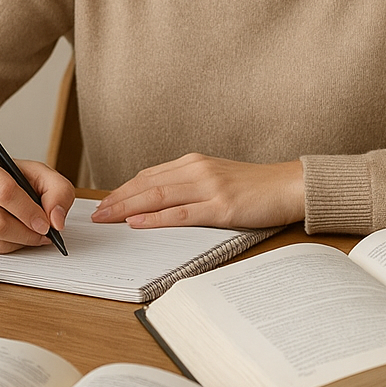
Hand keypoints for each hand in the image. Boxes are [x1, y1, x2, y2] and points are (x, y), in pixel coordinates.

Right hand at [0, 147, 75, 252]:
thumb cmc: (3, 174)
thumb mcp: (35, 171)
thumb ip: (57, 189)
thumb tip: (57, 220)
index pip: (3, 191)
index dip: (28, 211)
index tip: (45, 223)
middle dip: (26, 233)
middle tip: (42, 232)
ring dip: (19, 242)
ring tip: (29, 232)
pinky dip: (5, 247)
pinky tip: (11, 234)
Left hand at [90, 154, 304, 229]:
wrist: (290, 186)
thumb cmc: (254, 187)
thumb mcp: (216, 178)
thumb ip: (189, 184)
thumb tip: (158, 201)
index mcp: (193, 162)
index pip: (148, 175)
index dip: (122, 189)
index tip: (103, 201)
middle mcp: (197, 170)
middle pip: (146, 184)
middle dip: (117, 199)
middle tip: (96, 213)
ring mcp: (209, 187)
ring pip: (158, 196)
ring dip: (128, 208)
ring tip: (107, 218)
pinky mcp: (222, 206)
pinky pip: (181, 213)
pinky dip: (156, 219)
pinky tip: (138, 224)